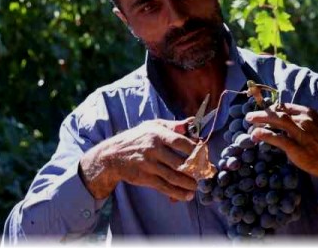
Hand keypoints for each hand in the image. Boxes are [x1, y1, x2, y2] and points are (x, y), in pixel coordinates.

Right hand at [79, 119, 198, 202]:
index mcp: (158, 134)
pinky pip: (164, 187)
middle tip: (206, 174)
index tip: (205, 155)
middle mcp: (154, 149)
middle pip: (180, 161)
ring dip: (189, 184)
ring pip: (174, 176)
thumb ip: (173, 125)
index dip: (196, 149)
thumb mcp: (152, 125)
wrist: (111, 156)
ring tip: (198, 186)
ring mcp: (149, 165)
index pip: (181, 142)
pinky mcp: (144, 178)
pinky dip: (177, 193)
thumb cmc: (136, 138)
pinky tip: (187, 195)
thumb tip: (191, 122)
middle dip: (196, 170)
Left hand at [245, 103, 317, 193]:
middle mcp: (305, 120)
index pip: (286, 107)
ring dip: (261, 119)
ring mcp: (301, 133)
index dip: (273, 108)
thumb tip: (291, 121)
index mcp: (310, 113)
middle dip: (263, 112)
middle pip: (279, 111)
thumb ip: (306, 122)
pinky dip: (265, 134)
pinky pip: (277, 138)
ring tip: (250, 122)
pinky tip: (256, 134)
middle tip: (250, 115)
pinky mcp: (297, 148)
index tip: (264, 112)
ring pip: (277, 121)